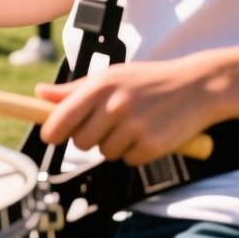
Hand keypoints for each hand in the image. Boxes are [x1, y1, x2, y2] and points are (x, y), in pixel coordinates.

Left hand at [35, 57, 220, 165]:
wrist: (198, 86)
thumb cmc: (148, 81)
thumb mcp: (112, 76)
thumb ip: (75, 89)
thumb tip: (40, 93)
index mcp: (101, 86)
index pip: (63, 116)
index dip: (51, 131)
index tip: (50, 137)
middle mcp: (115, 106)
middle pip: (80, 142)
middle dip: (89, 139)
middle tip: (107, 126)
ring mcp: (135, 127)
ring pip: (104, 153)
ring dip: (114, 146)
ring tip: (133, 126)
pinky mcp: (153, 146)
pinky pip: (129, 161)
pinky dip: (135, 153)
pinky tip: (149, 134)